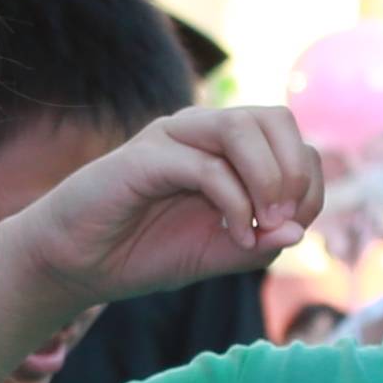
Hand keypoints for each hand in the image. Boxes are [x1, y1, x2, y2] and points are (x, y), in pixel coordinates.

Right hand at [0, 105, 322, 318]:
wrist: (74, 263)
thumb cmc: (142, 252)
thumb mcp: (216, 254)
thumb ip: (259, 244)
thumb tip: (300, 232)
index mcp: (224, 147)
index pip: (290, 140)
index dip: (308, 183)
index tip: (291, 230)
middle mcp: (201, 131)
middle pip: (275, 118)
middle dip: (293, 171)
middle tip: (284, 221)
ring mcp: (171, 138)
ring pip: (242, 128)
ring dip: (269, 178)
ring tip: (265, 224)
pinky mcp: (145, 157)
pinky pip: (206, 166)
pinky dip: (234, 202)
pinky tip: (234, 234)